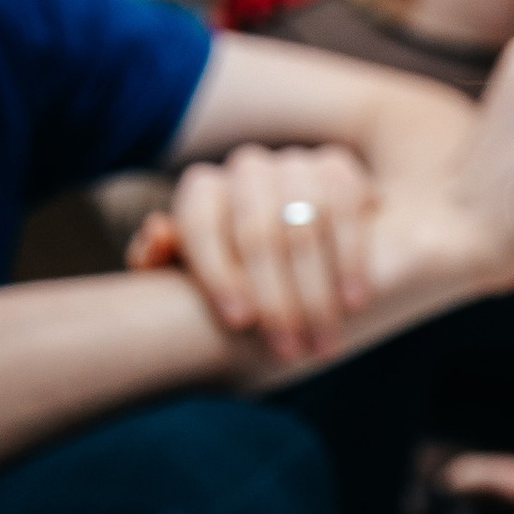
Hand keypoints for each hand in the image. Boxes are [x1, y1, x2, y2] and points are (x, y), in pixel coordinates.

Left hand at [133, 138, 376, 365]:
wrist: (295, 246)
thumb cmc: (235, 273)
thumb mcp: (189, 274)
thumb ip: (158, 260)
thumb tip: (158, 233)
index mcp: (202, 190)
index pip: (202, 225)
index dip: (218, 274)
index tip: (238, 323)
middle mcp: (246, 169)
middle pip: (258, 232)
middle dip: (274, 299)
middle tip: (286, 350)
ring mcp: (295, 164)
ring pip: (304, 225)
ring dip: (317, 293)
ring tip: (322, 342)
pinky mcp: (338, 168)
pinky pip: (347, 210)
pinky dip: (352, 260)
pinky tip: (355, 302)